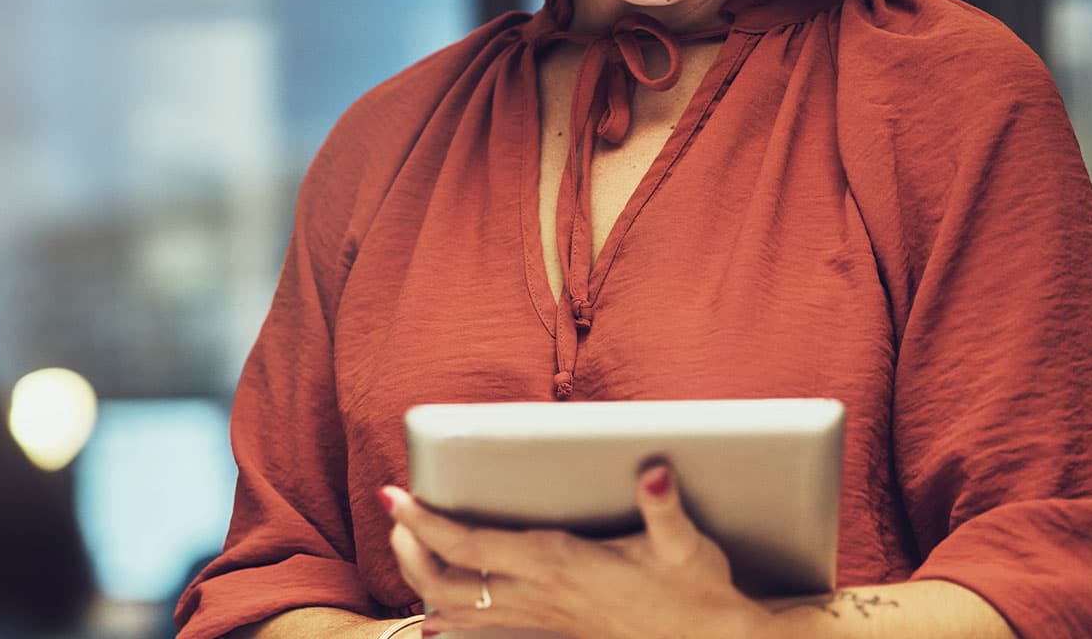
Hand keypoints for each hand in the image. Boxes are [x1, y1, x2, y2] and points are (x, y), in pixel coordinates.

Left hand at [383, 463, 764, 638]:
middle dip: (409, 550)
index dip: (425, 522)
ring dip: (423, 580)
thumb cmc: (698, 591)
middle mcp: (540, 594)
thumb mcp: (685, 544)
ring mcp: (543, 618)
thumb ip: (663, 504)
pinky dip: (453, 621)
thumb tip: (652, 469)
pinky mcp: (553, 631)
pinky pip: (486, 631)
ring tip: (408, 547)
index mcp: (558, 563)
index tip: (393, 497)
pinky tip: (435, 620)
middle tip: (394, 517)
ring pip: (458, 611)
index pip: (470, 544)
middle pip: (446, 582)